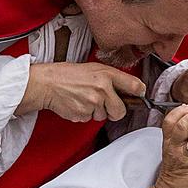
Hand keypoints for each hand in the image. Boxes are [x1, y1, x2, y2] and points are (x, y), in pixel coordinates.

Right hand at [18, 62, 145, 120]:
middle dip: (115, 111)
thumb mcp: (94, 68)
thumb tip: (132, 89)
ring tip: (85, 98)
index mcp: (106, 74)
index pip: (134, 85)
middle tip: (104, 103)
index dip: (139, 92)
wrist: (47, 83)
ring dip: (96, 111)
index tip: (139, 95)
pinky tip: (77, 103)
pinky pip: (90, 119)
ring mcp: (93, 103)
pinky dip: (85, 114)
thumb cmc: (69, 74)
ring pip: (104, 117)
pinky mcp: (83, 114)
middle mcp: (102, 88)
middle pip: (121, 111)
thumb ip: (112, 78)